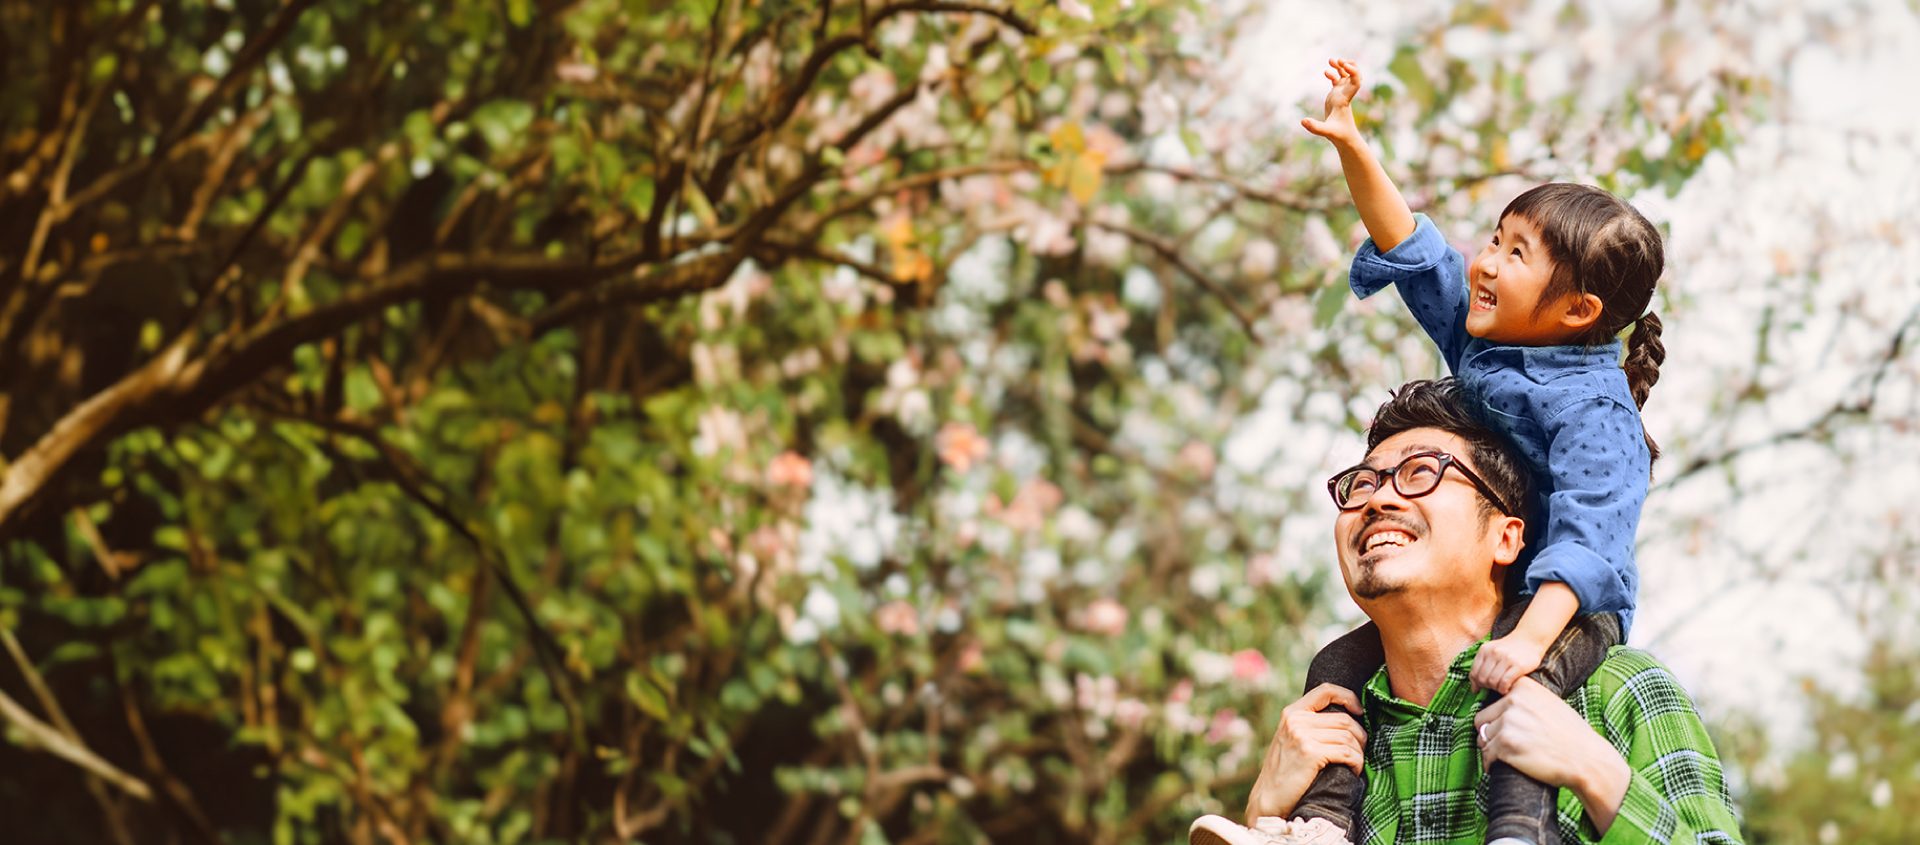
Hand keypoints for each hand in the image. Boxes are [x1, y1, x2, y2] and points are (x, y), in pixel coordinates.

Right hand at [1245, 683, 1368, 820]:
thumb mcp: (1290, 740)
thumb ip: (1310, 725)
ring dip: (1359, 752)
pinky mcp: (1310, 753)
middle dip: (1360, 735)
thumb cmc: (1285, 773)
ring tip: (1356, 763)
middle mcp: (1296, 720)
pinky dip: (1357, 762)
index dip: (1349, 698)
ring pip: (1348, 737)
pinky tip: (1354, 770)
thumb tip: (1348, 719)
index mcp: (1292, 713)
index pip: (1326, 690)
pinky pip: (1347, 753)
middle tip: (1361, 751)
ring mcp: (1302, 736)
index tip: (1360, 712)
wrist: (1269, 799)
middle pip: (1344, 719)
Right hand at [1299, 58, 1362, 145]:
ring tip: (1331, 60)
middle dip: (1348, 65)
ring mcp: (1341, 94)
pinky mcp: (1336, 97)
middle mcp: (1346, 94)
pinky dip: (1334, 74)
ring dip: (1340, 67)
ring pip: (1345, 76)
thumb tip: (1302, 121)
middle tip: (1338, 60)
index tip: (1344, 65)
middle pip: (1353, 74)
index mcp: (1345, 99)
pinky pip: (1337, 81)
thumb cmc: (1338, 135)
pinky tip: (1326, 72)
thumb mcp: (1326, 132)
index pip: (1356, 81)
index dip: (1353, 71)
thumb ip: (1315, 127)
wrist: (1345, 138)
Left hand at [1470, 632, 1549, 694]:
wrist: (1529, 639)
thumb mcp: (1492, 652)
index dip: (1476, 683)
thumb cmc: (1509, 649)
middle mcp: (1494, 653)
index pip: (1473, 672)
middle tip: (1494, 688)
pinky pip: (1505, 682)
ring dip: (1496, 689)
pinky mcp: (1518, 665)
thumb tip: (1474, 689)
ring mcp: (1506, 658)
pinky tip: (1507, 688)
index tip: (1482, 687)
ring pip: (1493, 681)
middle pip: (1482, 678)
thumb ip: (1481, 667)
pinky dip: (1504, 689)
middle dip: (1487, 687)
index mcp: (1484, 650)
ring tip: (1501, 688)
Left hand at [1474, 678, 1630, 827]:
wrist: (1587, 760)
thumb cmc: (1570, 734)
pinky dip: (1490, 763)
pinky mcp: (1505, 745)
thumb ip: (1523, 700)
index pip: (1492, 701)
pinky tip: (1499, 767)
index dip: (1496, 717)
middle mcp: (1512, 701)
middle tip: (1503, 746)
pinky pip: (1486, 755)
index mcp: (1522, 687)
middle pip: (1481, 719)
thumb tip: (1498, 707)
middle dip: (1490, 733)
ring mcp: (1508, 723)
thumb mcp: (1548, 703)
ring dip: (1490, 749)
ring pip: (1482, 738)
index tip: (1504, 728)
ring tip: (1505, 757)